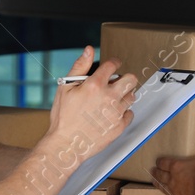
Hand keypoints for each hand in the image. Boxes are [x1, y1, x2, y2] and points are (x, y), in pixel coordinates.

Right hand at [46, 46, 138, 162]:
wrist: (66, 144)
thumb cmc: (63, 118)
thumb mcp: (65, 88)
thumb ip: (79, 66)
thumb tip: (88, 50)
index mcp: (95, 85)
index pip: (113, 65)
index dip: (114, 63)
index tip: (114, 65)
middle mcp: (108, 97)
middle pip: (131, 79)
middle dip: (125, 78)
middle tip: (117, 83)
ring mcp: (116, 112)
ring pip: (132, 96)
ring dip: (124, 95)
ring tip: (112, 100)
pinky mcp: (120, 126)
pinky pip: (130, 114)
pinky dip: (123, 112)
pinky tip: (111, 114)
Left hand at [149, 141, 194, 194]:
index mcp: (178, 167)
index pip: (165, 162)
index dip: (161, 161)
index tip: (158, 161)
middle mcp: (174, 180)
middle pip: (161, 175)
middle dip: (157, 172)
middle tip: (153, 171)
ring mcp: (176, 194)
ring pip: (163, 188)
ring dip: (158, 185)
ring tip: (154, 183)